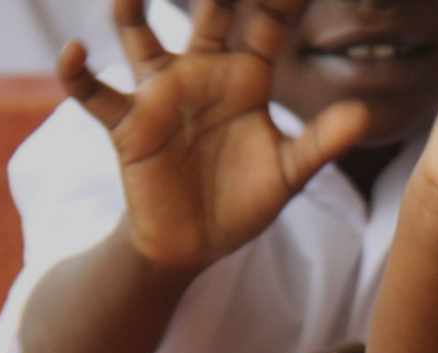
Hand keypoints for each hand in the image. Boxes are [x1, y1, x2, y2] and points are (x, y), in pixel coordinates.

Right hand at [60, 0, 370, 268]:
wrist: (196, 245)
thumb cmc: (244, 202)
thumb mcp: (289, 174)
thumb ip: (322, 143)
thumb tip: (363, 115)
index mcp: (248, 78)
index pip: (268, 23)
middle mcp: (203, 73)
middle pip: (208, 13)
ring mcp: (162, 94)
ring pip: (141, 38)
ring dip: (131, 11)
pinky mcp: (128, 124)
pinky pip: (93, 93)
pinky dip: (77, 74)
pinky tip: (74, 52)